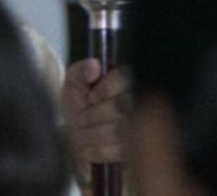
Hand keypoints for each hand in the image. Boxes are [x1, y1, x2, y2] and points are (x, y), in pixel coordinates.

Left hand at [63, 58, 130, 181]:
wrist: (80, 135)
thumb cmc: (80, 105)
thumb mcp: (74, 84)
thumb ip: (80, 71)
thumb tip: (94, 65)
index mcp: (128, 80)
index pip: (125, 80)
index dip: (104, 91)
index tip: (90, 97)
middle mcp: (140, 103)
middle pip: (120, 107)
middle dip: (92, 115)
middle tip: (81, 118)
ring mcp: (141, 130)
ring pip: (118, 131)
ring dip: (92, 133)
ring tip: (82, 132)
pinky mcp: (137, 151)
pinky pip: (119, 151)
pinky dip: (97, 150)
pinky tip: (88, 147)